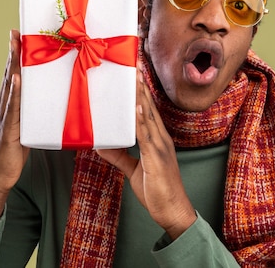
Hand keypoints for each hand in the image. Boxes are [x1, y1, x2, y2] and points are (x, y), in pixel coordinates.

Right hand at [0, 29, 28, 234]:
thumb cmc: (13, 152)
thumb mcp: (26, 126)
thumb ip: (34, 111)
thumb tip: (50, 99)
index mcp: (8, 104)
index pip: (12, 74)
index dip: (14, 55)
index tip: (17, 35)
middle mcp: (3, 105)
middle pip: (9, 74)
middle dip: (12, 52)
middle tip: (15, 32)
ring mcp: (4, 116)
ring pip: (10, 86)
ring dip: (13, 65)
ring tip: (16, 46)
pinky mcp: (9, 129)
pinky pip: (13, 107)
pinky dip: (14, 91)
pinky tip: (16, 77)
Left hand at [97, 68, 196, 239]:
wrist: (174, 212)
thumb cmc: (158, 191)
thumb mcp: (134, 170)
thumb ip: (120, 156)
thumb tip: (101, 145)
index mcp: (157, 139)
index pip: (147, 109)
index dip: (140, 91)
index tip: (134, 73)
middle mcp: (160, 138)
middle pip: (148, 106)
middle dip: (140, 84)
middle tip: (134, 63)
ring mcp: (160, 147)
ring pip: (148, 116)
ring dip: (140, 95)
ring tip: (133, 76)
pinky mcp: (157, 158)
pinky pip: (148, 136)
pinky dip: (142, 120)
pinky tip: (137, 107)